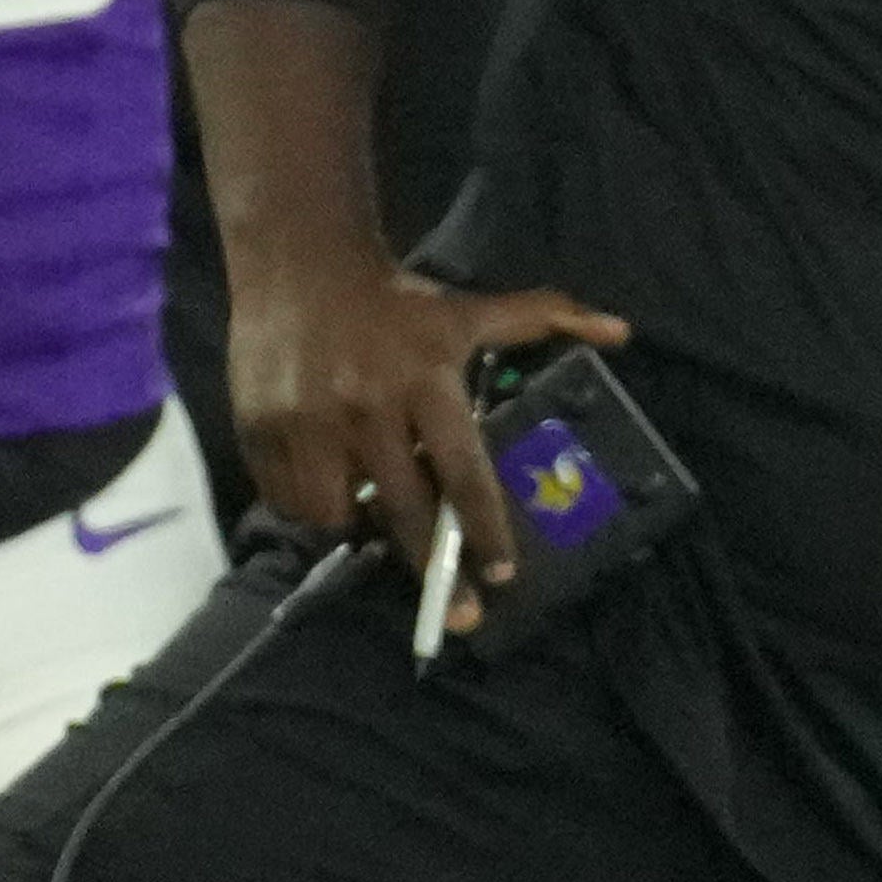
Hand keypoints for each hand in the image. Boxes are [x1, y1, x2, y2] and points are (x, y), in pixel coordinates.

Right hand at [229, 247, 633, 595]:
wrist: (300, 265)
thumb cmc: (396, 301)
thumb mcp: (470, 310)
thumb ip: (546, 320)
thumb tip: (620, 331)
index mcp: (425, 382)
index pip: (461, 471)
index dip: (484, 530)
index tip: (502, 578)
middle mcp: (367, 409)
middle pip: (403, 510)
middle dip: (436, 571)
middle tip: (461, 617)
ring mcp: (308, 424)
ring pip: (337, 514)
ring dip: (360, 529)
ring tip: (375, 520)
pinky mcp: (260, 431)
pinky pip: (286, 500)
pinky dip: (310, 509)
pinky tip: (328, 493)